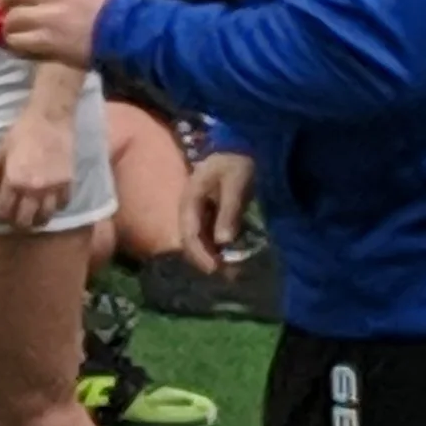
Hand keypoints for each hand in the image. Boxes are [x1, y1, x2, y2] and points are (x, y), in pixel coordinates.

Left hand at [0, 0, 111, 69]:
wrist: (127, 32)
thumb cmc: (109, 5)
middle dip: (4, 0)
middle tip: (8, 7)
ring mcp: (46, 16)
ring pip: (11, 18)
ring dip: (11, 26)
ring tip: (17, 31)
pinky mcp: (46, 41)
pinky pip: (17, 41)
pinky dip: (17, 45)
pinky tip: (24, 46)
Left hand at [0, 102, 76, 230]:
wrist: (51, 118)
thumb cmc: (22, 131)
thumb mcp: (1, 151)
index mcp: (14, 181)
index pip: (4, 211)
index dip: (0, 214)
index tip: (0, 211)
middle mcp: (33, 189)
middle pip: (24, 221)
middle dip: (17, 222)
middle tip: (15, 217)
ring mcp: (53, 188)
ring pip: (45, 217)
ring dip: (36, 219)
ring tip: (33, 215)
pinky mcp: (68, 183)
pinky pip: (62, 205)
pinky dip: (54, 207)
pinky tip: (49, 202)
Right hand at [182, 150, 256, 273]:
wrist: (236, 148)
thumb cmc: (235, 163)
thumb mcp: (235, 183)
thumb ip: (229, 210)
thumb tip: (223, 242)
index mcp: (189, 200)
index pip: (189, 233)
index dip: (199, 255)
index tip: (215, 270)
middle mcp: (189, 210)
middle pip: (192, 242)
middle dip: (208, 261)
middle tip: (228, 277)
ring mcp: (198, 213)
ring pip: (200, 241)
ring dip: (213, 257)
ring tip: (232, 272)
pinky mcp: (208, 216)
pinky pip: (209, 236)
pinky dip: (219, 249)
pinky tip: (232, 257)